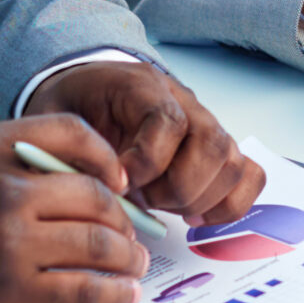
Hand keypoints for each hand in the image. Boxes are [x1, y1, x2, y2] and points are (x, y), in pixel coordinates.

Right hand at [0, 116, 149, 302]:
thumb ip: (2, 161)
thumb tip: (69, 173)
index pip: (71, 133)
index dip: (106, 159)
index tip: (119, 181)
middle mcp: (3, 190)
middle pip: (95, 195)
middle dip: (122, 218)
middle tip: (129, 234)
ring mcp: (11, 242)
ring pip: (99, 243)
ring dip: (127, 257)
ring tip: (133, 265)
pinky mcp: (16, 292)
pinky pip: (86, 289)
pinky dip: (115, 293)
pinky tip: (123, 293)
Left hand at [25, 60, 263, 223]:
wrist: (87, 88)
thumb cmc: (73, 107)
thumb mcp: (55, 119)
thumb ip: (71, 150)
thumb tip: (106, 191)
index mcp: (141, 86)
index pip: (169, 122)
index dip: (149, 162)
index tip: (122, 186)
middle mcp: (183, 101)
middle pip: (212, 144)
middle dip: (179, 188)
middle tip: (146, 201)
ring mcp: (205, 124)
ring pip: (232, 162)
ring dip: (200, 198)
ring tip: (164, 206)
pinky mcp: (216, 149)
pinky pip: (248, 175)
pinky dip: (230, 203)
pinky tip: (194, 216)